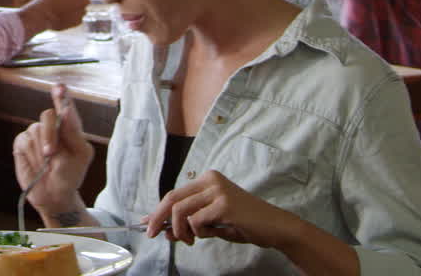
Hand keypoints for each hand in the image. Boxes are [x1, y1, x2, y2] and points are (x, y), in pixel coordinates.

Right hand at [13, 84, 94, 214]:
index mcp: (69, 126)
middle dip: (49, 135)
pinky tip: (36, 164)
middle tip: (51, 154)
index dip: (61, 95)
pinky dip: (30, 155)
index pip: (65, 105)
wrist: (54, 195)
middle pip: (47, 115)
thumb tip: (65, 112)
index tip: (59, 88)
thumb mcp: (80, 155)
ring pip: (35, 130)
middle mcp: (52, 126)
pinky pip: (23, 141)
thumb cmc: (71, 174)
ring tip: (46, 165)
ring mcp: (36, 134)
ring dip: (40, 150)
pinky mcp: (22, 143)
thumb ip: (74, 133)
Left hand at [146, 170, 294, 250]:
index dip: (157, 210)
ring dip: (180, 231)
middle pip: (172, 199)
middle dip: (158, 219)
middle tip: (152, 235)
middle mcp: (211, 180)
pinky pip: (197, 221)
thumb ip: (190, 220)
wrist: (273, 227)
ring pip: (181, 210)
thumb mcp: (212, 220)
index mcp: (207, 179)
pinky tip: (211, 234)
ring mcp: (217, 190)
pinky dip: (198, 232)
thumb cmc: (244, 223)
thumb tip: (163, 228)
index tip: (147, 223)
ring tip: (190, 241)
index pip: (174, 194)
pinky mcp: (224, 204)